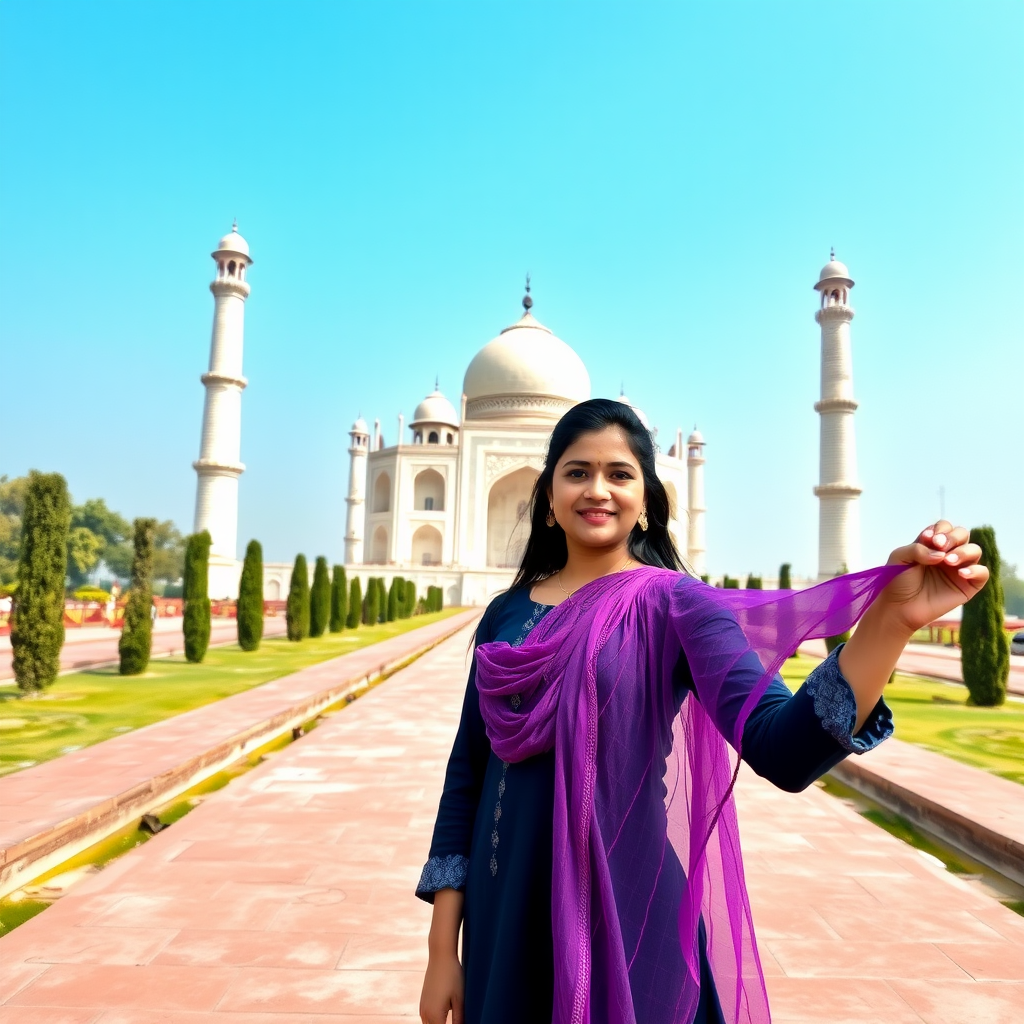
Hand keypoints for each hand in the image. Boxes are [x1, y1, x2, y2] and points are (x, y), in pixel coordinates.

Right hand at [420, 950, 464, 1023]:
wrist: (440, 955)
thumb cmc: (452, 975)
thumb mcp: (459, 998)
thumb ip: (459, 1019)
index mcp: (435, 1016)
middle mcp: (425, 1014)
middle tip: (456, 1021)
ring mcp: (422, 1007)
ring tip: (450, 1019)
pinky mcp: (422, 1001)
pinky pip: (426, 1019)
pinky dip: (434, 1022)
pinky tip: (443, 1018)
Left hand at [877, 520, 988, 634]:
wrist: (898, 608)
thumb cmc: (897, 581)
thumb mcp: (900, 557)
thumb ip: (917, 548)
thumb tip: (940, 554)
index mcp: (932, 545)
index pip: (945, 527)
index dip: (940, 529)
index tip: (928, 538)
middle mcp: (948, 554)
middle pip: (962, 534)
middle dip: (952, 537)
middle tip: (939, 546)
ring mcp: (959, 569)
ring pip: (974, 550)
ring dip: (962, 551)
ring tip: (947, 561)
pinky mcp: (968, 586)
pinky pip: (982, 573)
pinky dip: (975, 570)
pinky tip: (961, 573)